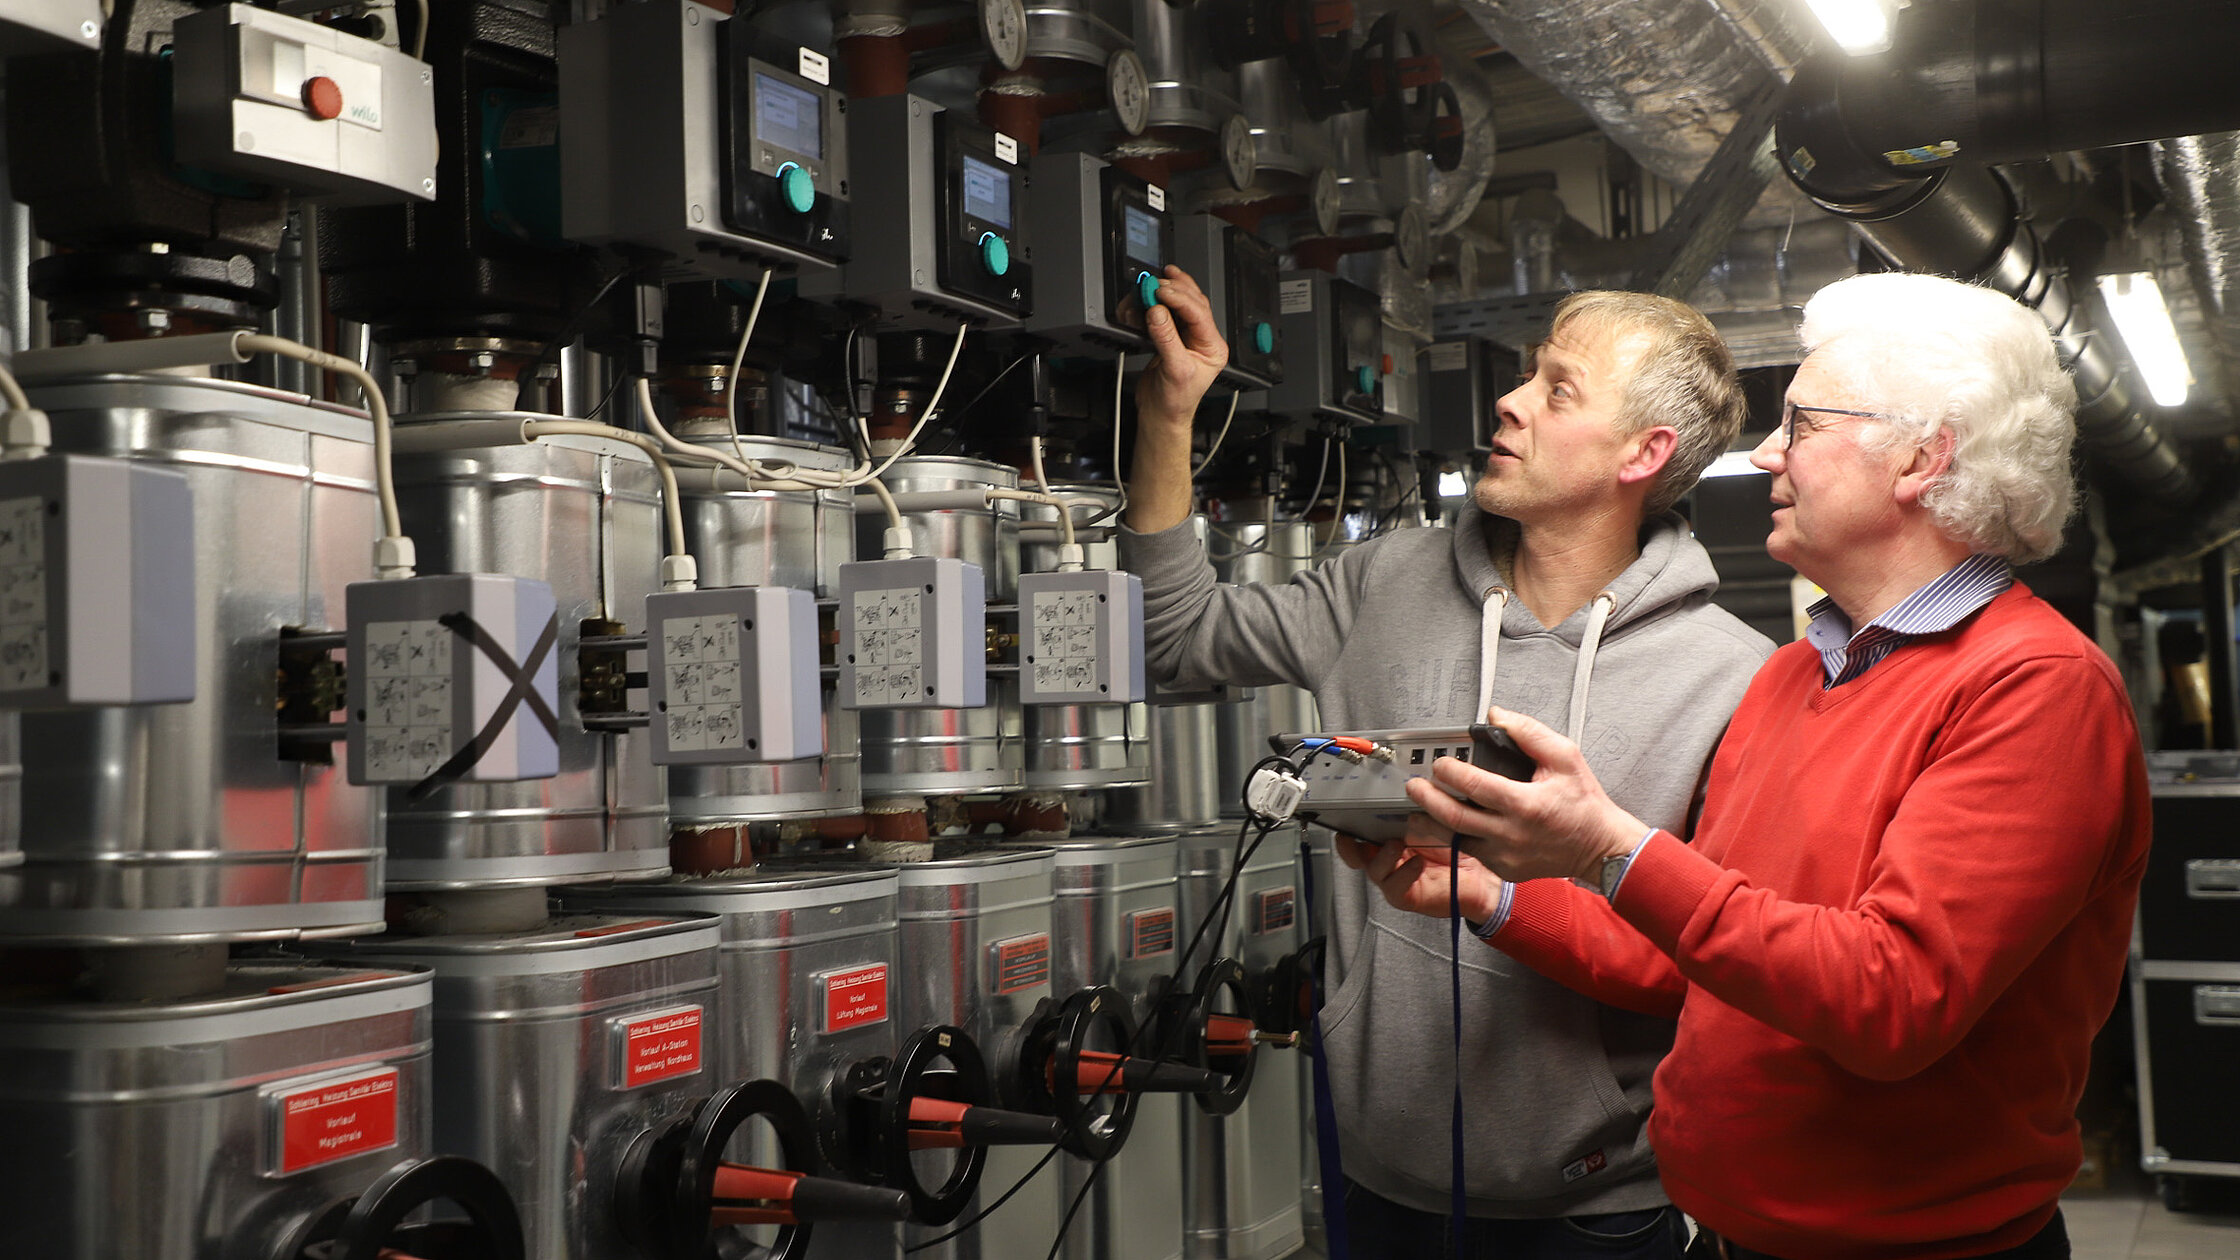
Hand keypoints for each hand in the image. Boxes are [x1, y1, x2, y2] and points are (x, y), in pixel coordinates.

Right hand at [1134, 265, 1227, 429]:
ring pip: (1181, 305)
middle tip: (1156, 284)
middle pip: (1193, 303)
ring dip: (1168, 292)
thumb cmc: (1176, 401)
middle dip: (1175, 289)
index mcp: (1213, 347)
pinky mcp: (1171, 338)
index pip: (1199, 313)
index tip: (1161, 291)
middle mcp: (1202, 340)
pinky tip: (1151, 297)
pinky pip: (1167, 314)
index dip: (1179, 298)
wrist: (1161, 415)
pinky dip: (1157, 304)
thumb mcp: (1174, 369)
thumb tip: (1157, 312)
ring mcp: (1187, 338)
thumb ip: (1166, 338)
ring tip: (1155, 283)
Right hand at [1331, 816, 1503, 922]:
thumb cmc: (1458, 847)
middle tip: (1358, 834)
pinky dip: (1403, 874)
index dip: (1347, 826)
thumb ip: (1416, 811)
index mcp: (1389, 838)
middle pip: (1355, 853)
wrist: (1481, 875)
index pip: (1359, 833)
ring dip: (1383, 856)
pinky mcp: (1405, 895)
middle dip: (1351, 845)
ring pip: (1373, 870)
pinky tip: (1417, 863)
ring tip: (1397, 844)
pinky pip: (1393, 888)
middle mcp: (1387, 859)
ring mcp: (1394, 878)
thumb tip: (1406, 791)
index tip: (1344, 815)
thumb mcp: (1435, 822)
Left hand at [1401, 706, 1648, 883]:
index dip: (1450, 771)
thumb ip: (1529, 733)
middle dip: (1427, 798)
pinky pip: (1473, 851)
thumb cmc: (1584, 802)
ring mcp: (1505, 856)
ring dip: (1436, 820)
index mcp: (1525, 804)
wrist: (1600, 848)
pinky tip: (1453, 820)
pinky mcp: (1504, 869)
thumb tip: (1496, 715)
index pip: (1474, 785)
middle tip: (1414, 785)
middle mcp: (1511, 834)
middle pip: (1454, 817)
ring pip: (1457, 838)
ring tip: (1424, 803)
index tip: (1440, 762)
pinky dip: (1460, 835)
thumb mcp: (1565, 757)